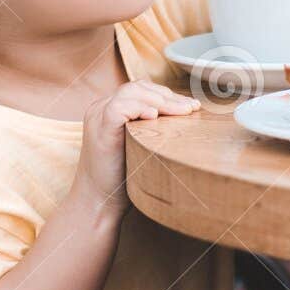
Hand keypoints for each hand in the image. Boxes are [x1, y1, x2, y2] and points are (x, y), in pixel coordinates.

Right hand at [73, 81, 200, 213]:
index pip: (141, 90)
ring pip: (131, 92)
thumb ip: (151, 129)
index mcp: (109, 109)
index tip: (191, 106)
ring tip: (182, 112)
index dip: (167, 95)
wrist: (99, 202)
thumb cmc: (123, 178)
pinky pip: (120, 108)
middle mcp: (101, 108)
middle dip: (169, 96)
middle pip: (138, 87)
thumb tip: (184, 118)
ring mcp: (98, 117)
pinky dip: (140, 108)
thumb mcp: (139, 146)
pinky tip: (155, 117)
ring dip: (161, 101)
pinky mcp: (100, 130)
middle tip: (192, 108)